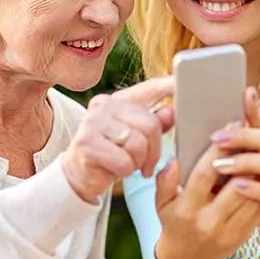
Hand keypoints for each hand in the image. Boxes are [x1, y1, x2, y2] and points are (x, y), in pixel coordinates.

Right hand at [64, 76, 174, 201]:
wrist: (78, 176)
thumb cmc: (111, 154)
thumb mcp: (135, 138)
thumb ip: (155, 124)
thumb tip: (172, 112)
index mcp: (118, 100)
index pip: (148, 90)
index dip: (167, 86)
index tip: (181, 82)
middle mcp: (104, 105)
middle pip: (150, 124)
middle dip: (154, 150)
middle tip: (146, 163)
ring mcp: (93, 122)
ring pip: (138, 144)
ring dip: (137, 162)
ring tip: (126, 164)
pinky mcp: (87, 144)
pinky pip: (124, 161)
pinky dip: (124, 171)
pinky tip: (113, 170)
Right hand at [153, 122, 259, 258]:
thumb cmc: (174, 223)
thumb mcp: (161, 204)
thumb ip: (165, 181)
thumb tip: (172, 160)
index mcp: (186, 210)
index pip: (205, 174)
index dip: (219, 150)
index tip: (231, 125)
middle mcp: (208, 222)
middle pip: (234, 185)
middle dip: (245, 158)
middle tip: (251, 135)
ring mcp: (228, 231)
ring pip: (251, 196)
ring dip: (257, 172)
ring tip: (258, 151)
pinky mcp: (243, 236)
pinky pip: (257, 208)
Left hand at [211, 87, 259, 258]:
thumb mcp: (253, 179)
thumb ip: (236, 162)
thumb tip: (209, 146)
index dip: (254, 109)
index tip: (242, 92)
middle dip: (242, 136)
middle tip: (215, 138)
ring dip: (247, 161)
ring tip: (221, 165)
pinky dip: (258, 190)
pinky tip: (239, 187)